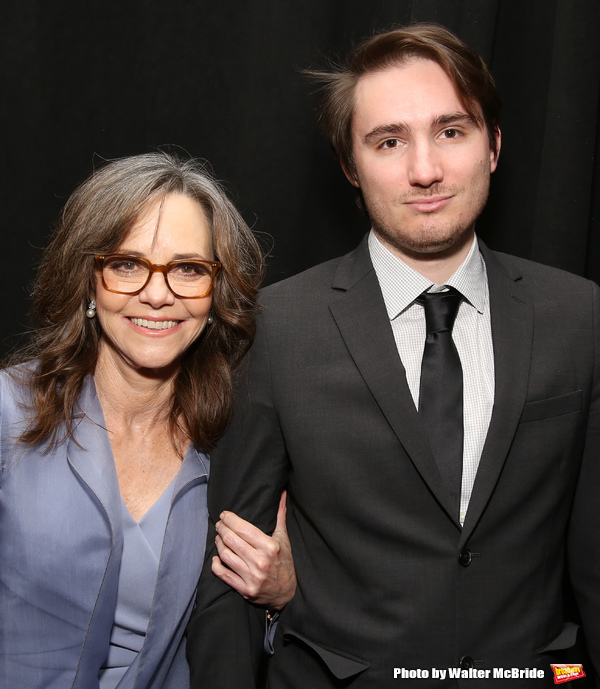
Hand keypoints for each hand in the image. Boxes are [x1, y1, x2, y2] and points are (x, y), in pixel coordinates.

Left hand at [212, 491, 296, 609]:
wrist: (287, 594)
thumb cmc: (285, 562)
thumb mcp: (284, 538)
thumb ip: (280, 515)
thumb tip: (281, 493)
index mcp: (270, 547)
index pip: (243, 528)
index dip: (229, 519)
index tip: (224, 515)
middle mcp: (260, 562)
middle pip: (231, 540)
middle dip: (221, 528)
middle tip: (219, 524)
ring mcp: (251, 577)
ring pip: (225, 555)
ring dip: (218, 543)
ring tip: (218, 537)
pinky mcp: (245, 590)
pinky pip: (224, 575)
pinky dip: (216, 565)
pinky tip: (216, 557)